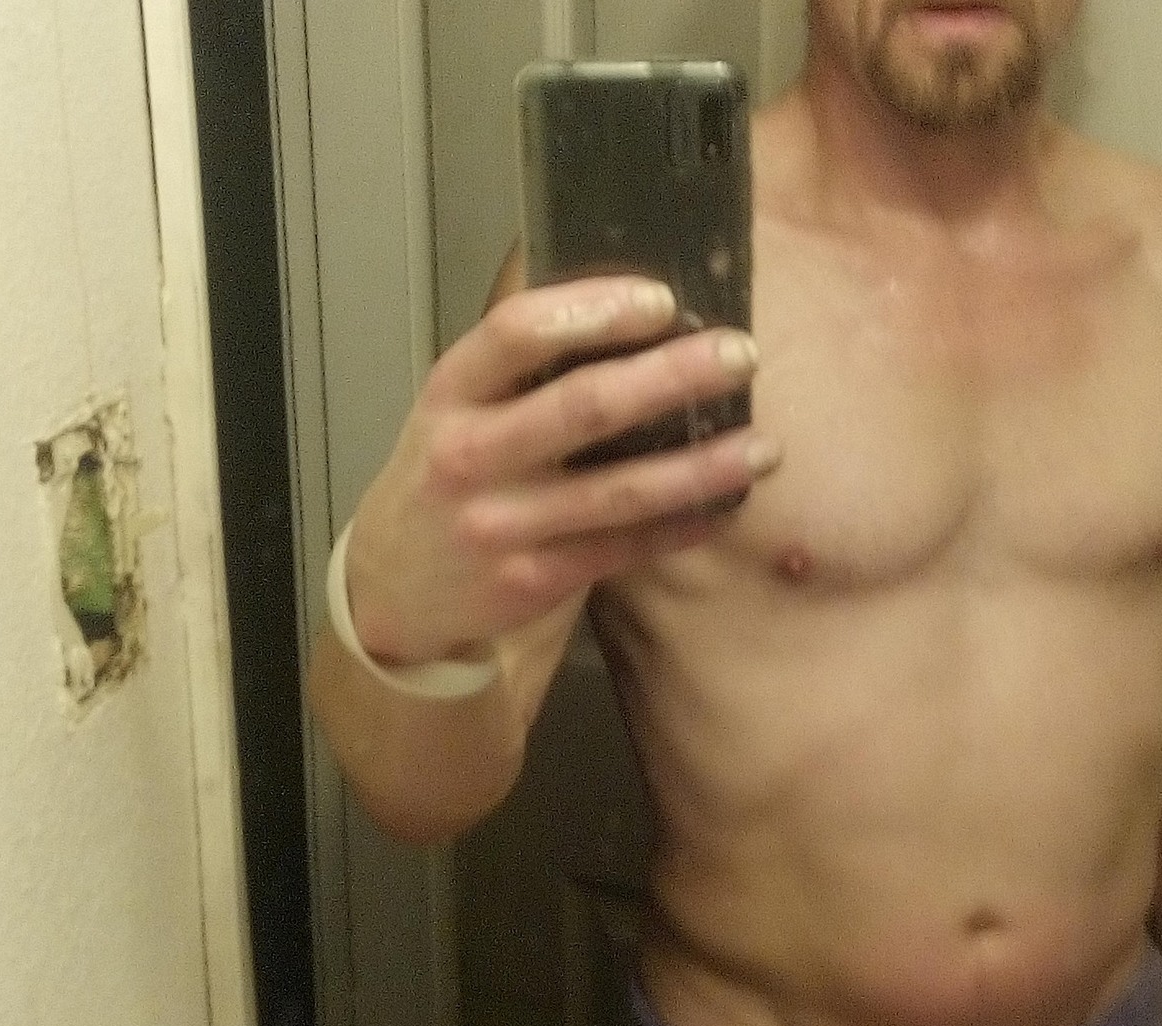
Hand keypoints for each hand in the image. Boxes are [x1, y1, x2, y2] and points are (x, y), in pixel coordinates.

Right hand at [342, 276, 779, 666]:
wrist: (395, 589)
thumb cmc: (446, 478)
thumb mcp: (456, 406)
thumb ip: (521, 368)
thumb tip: (627, 309)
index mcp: (451, 391)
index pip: (518, 333)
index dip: (594, 309)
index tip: (662, 300)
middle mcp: (471, 456)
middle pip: (584, 407)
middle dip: (672, 376)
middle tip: (740, 354)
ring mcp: (504, 524)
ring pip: (620, 491)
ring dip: (702, 466)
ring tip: (765, 446)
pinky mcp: (535, 580)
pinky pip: (626, 548)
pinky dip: (683, 525)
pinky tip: (728, 504)